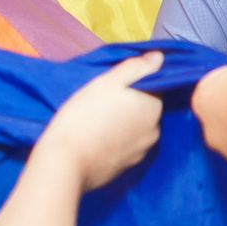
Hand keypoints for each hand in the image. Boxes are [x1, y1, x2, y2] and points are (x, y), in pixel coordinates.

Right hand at [37, 52, 165, 190]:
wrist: (66, 162)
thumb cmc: (86, 115)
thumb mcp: (108, 82)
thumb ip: (136, 68)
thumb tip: (160, 57)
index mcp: (154, 108)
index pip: (154, 88)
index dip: (134, 83)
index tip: (114, 84)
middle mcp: (154, 132)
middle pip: (145, 109)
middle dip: (130, 103)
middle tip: (103, 101)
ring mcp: (141, 153)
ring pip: (136, 129)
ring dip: (124, 123)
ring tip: (99, 120)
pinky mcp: (126, 168)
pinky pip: (125, 147)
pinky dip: (116, 141)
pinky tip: (98, 138)